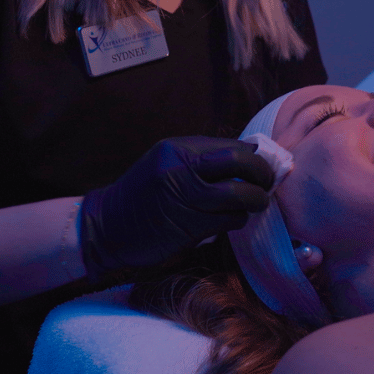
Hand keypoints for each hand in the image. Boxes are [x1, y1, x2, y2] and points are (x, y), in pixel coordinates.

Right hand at [78, 136, 274, 279]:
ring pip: (240, 194)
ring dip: (256, 200)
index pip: (229, 146)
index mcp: (176, 149)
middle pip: (239, 162)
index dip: (253, 156)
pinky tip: (234, 219)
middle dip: (262, 173)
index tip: (261, 165)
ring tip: (256, 203)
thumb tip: (249, 154)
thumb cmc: (142, 196)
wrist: (106, 227)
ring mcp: (185, 198)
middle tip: (267, 183)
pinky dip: (239, 219)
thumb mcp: (165, 164)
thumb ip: (201, 158)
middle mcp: (181, 168)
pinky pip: (230, 219)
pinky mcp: (189, 226)